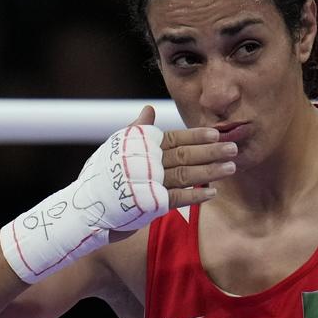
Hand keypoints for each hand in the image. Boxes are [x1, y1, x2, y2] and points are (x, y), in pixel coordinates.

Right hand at [105, 107, 236, 243]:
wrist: (84, 209)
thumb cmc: (101, 176)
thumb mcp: (116, 149)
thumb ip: (136, 130)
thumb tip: (149, 109)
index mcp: (139, 146)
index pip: (173, 137)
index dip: (196, 136)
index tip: (216, 134)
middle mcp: (145, 162)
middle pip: (184, 154)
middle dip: (211, 152)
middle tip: (233, 149)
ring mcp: (147, 183)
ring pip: (184, 174)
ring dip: (210, 171)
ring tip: (231, 168)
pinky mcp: (148, 204)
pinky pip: (177, 198)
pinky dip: (196, 195)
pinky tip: (213, 192)